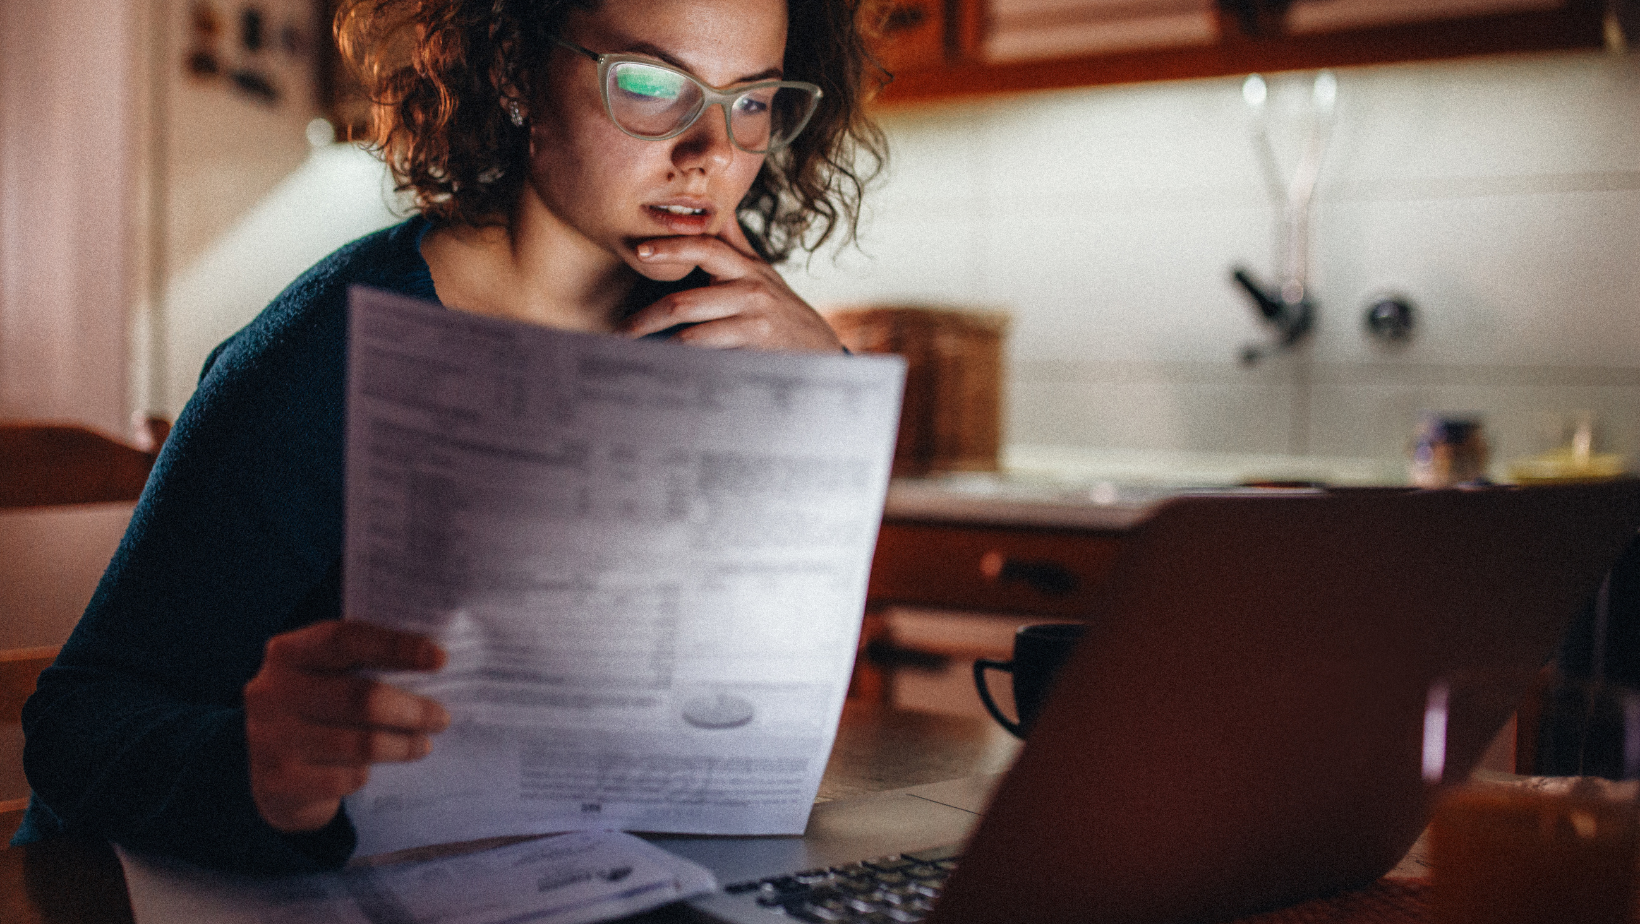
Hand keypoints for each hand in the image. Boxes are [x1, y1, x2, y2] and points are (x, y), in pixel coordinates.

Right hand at [244, 620, 448, 832]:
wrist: (269, 774)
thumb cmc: (317, 712)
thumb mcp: (326, 677)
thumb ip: (364, 665)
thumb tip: (436, 664)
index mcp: (288, 652)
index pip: (345, 639)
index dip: (395, 646)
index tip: (440, 658)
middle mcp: (271, 691)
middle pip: (360, 698)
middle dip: (413, 710)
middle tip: (441, 718)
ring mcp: (270, 738)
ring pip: (360, 743)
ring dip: (402, 745)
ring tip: (423, 744)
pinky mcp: (279, 781)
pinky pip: (345, 777)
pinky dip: (369, 773)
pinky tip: (376, 768)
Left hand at [624, 222, 844, 352]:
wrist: (819, 348)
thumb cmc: (781, 309)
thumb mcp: (761, 272)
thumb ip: (734, 243)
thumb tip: (714, 206)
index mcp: (746, 267)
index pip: (705, 248)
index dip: (671, 248)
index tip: (641, 251)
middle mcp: (751, 291)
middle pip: (685, 301)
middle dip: (646, 318)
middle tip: (621, 329)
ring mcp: (753, 322)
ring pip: (692, 334)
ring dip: (658, 344)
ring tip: (634, 352)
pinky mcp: (755, 349)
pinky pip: (708, 356)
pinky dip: (682, 360)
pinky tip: (664, 365)